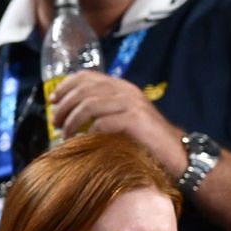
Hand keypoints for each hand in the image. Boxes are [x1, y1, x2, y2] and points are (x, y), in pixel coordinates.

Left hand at [47, 72, 185, 172]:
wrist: (178, 154)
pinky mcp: (135, 121)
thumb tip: (68, 114)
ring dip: (72, 121)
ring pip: (89, 105)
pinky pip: (102, 123)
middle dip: (63, 106)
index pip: (87, 76)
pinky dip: (88, 133)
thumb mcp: (122, 118)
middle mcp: (126, 91)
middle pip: (84, 90)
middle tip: (55, 123)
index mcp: (121, 87)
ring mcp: (132, 104)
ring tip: (65, 135)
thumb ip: (102, 110)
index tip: (52, 100)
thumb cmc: (145, 140)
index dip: (65, 86)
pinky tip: (83, 142)